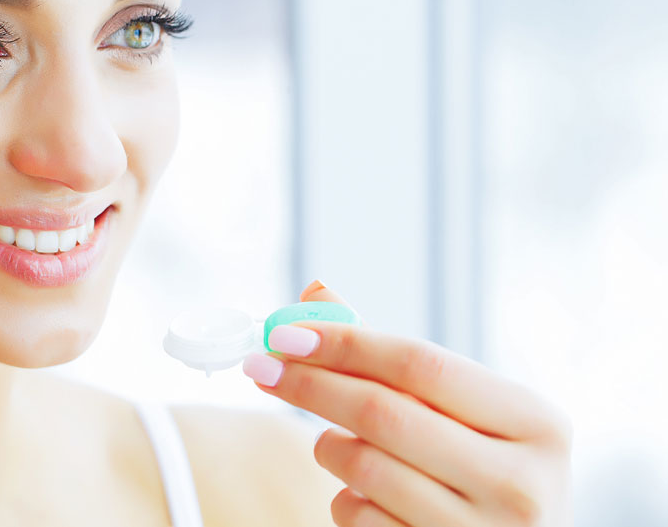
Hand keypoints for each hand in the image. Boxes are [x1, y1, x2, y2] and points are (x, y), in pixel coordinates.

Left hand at [243, 281, 572, 526]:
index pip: (420, 363)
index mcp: (537, 422)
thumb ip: (391, 354)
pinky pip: (360, 518)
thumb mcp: (460, 408)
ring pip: (363, 468)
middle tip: (261, 365)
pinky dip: (344, 496)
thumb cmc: (481, 464)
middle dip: (310, 384)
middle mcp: (522, 483)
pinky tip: (361, 491)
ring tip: (331, 436)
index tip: (285, 332)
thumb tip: (314, 293)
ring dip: (327, 444)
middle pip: (383, 413)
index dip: (345, 343)